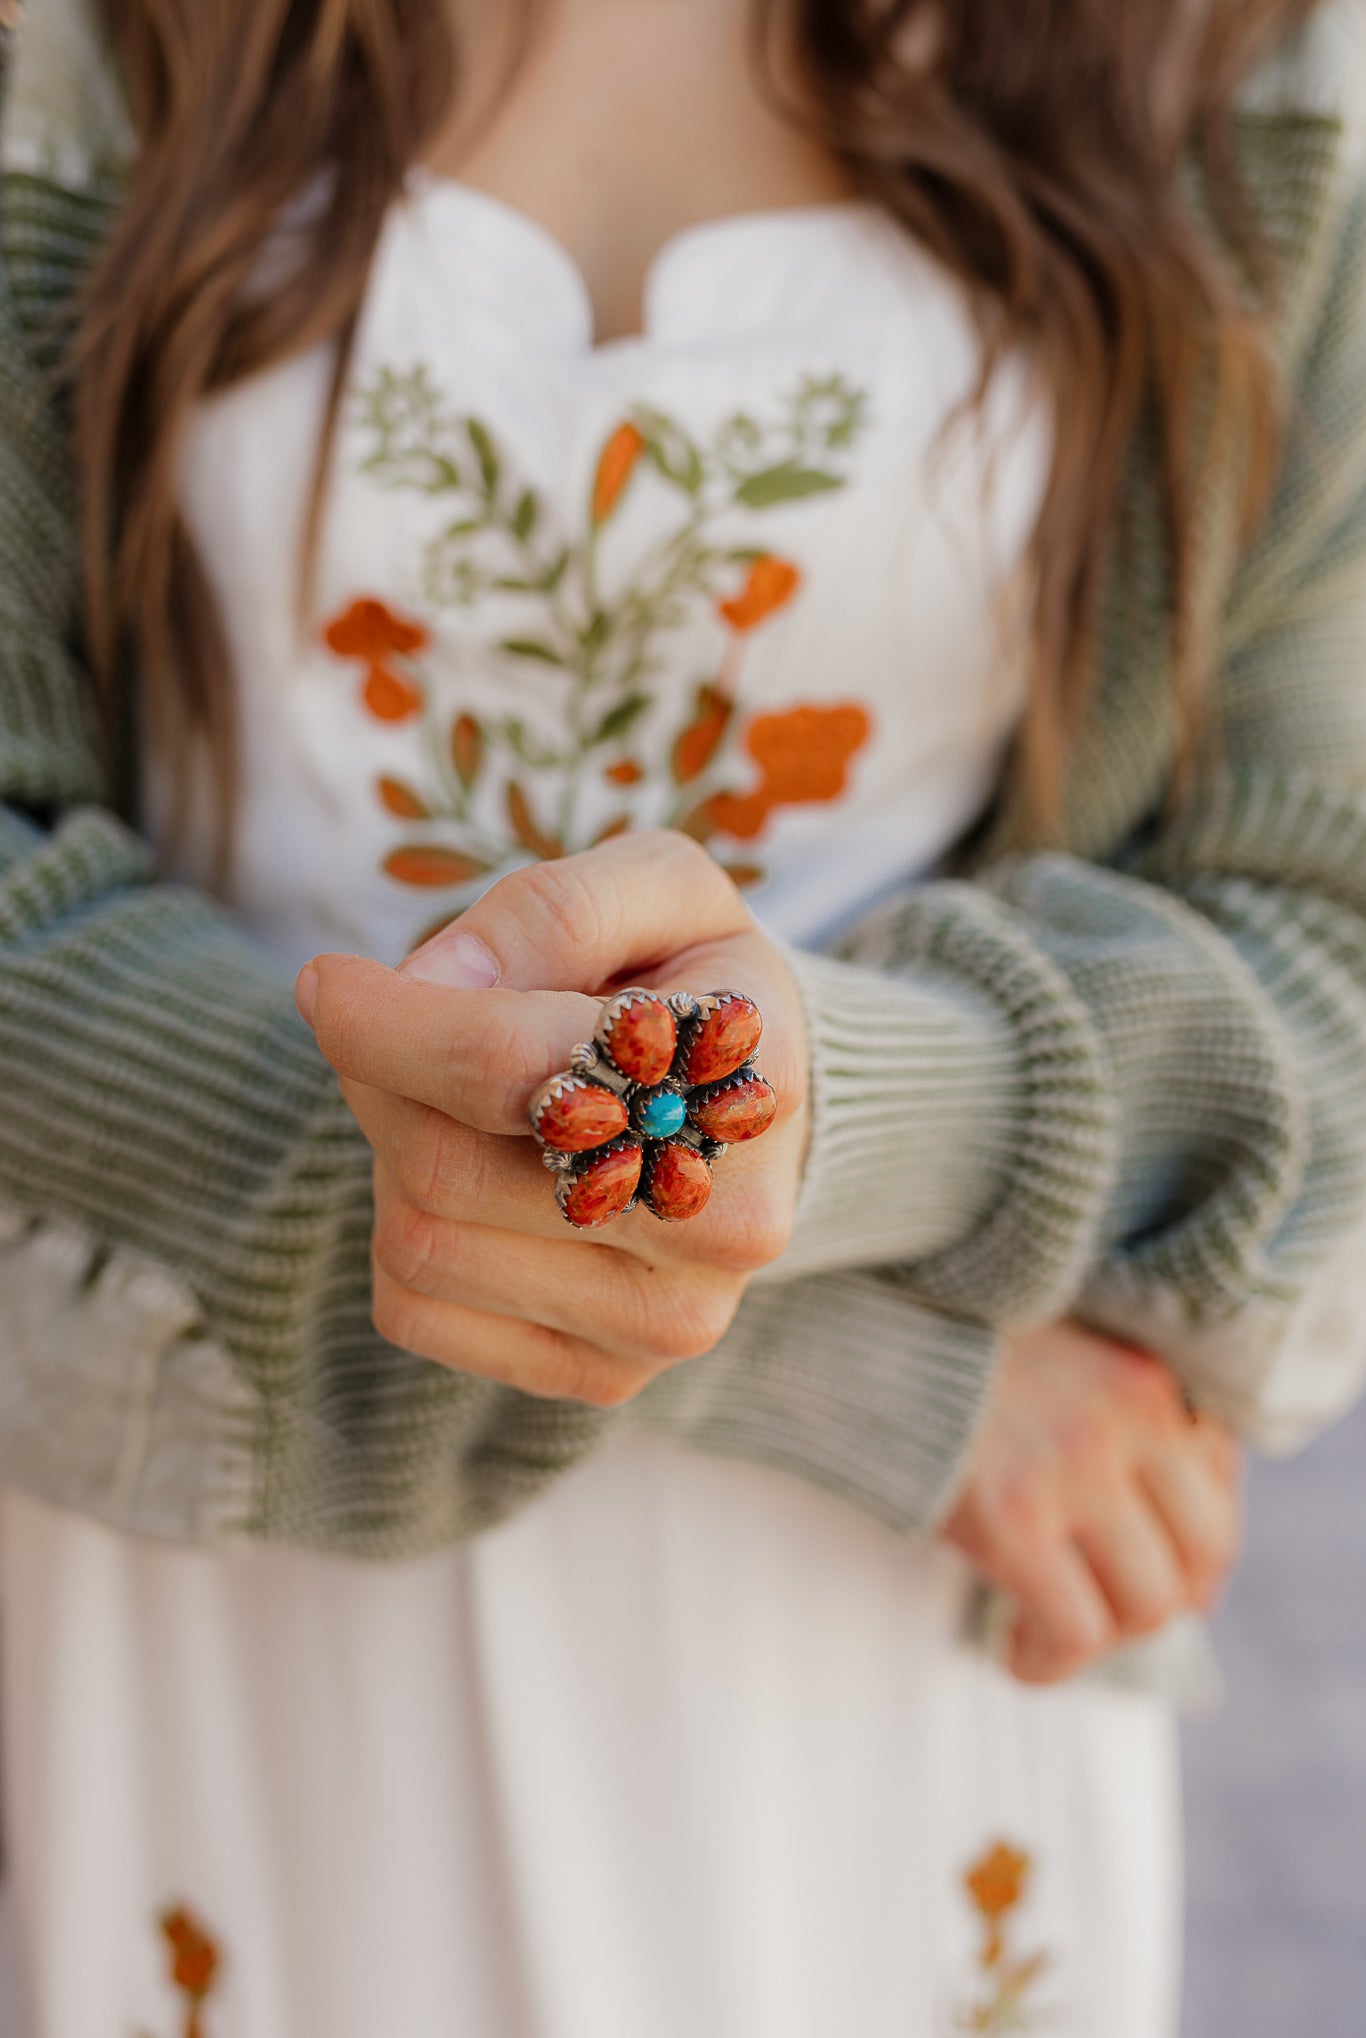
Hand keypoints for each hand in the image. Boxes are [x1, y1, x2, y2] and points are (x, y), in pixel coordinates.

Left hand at [295, 830, 809, 1406]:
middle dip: (382, 1081)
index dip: (387, 1021)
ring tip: (457, 1109)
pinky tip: (470, 1185)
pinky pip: (415, 1312)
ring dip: (394, 1156)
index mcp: (739, 1080)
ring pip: (419, 1245)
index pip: (507, 1066)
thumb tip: (429, 984)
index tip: (328, 981)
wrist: (762, 1123)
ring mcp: (667, 1318)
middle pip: (441, 1165)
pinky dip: (403, 1235)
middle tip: (397, 1028)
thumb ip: (554, 910)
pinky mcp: (606, 1376)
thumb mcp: (662, 893)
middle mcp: (720, 1223)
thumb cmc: (695, 990)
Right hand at [941, 1321, 1241, 1684]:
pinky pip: (1075, 1630)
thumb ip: (1114, 1415)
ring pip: (1147, 1603)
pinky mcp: (1013, 1517)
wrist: (859, 1339)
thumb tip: (1147, 1519)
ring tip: (1047, 1635)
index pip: (1221, 1485)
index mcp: (1144, 1377)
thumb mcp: (1058, 1358)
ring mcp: (1074, 1467)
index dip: (1192, 1547)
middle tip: (1107, 1614)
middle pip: (1205, 1552)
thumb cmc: (948, 1360)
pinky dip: (1050, 1662)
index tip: (1150, 1568)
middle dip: (1162, 1601)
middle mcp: (1126, 1419)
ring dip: (1104, 1640)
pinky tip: (1011, 1650)